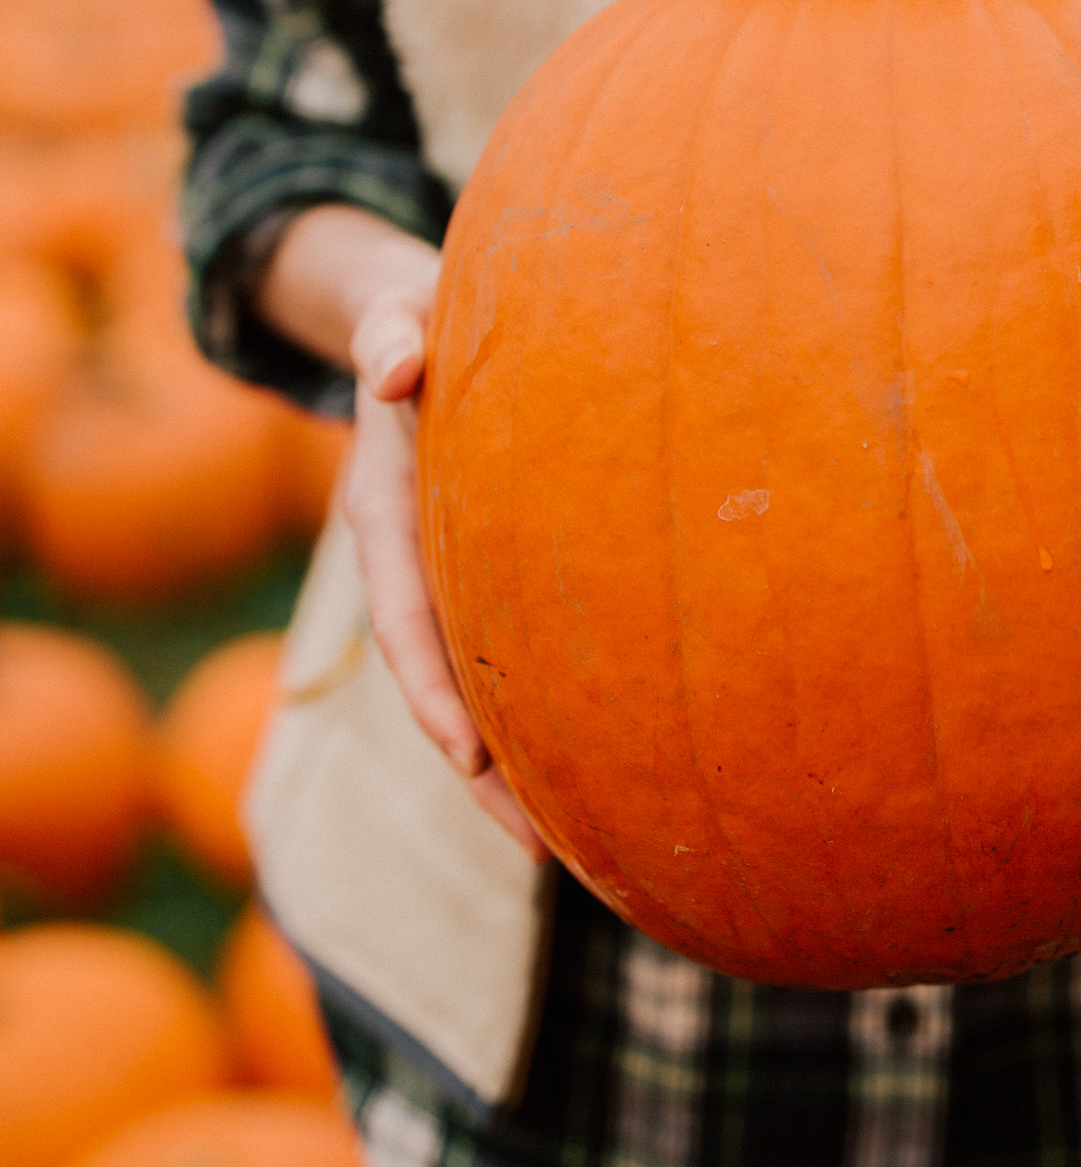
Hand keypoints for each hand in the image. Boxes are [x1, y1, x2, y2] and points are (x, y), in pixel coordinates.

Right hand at [262, 208, 547, 859]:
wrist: (415, 327)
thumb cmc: (419, 318)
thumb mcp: (396, 314)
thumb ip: (390, 335)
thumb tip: (395, 368)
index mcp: (386, 514)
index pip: (404, 616)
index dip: (431, 688)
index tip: (465, 756)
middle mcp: (415, 560)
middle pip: (444, 684)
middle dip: (484, 772)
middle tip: (539, 848)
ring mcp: (453, 577)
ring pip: (482, 690)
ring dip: (521, 771)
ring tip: (578, 852)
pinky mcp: (493, 580)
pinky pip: (517, 659)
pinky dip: (550, 718)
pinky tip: (610, 773)